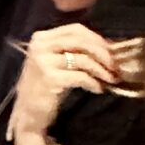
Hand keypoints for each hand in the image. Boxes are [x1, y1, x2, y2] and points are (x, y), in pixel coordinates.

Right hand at [12, 23, 122, 142]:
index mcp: (42, 37)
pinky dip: (93, 82)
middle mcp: (40, 45)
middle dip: (103, 53)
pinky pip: (80, 76)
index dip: (97, 38)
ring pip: (82, 58)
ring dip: (101, 69)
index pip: (76, 29)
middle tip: (116, 66)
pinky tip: (98, 89)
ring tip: (111, 79)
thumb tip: (109, 46)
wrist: (28, 114)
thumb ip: (75, 51)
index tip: (112, 51)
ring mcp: (43, 61)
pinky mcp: (49, 78)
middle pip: (81, 40)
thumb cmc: (45, 88)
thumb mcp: (56, 62)